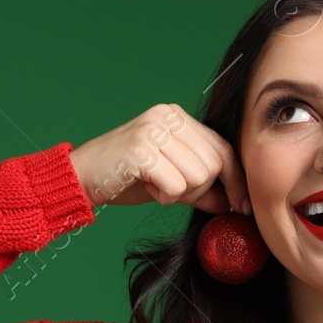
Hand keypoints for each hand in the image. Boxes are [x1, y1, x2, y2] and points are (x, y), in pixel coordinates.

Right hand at [69, 103, 247, 213]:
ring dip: (180, 193)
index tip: (241, 206)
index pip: (223, 147)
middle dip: (201, 190)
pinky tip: (146, 188)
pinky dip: (165, 196)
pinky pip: (177, 185)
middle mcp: (168, 116)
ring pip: (199, 175)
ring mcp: (154, 129)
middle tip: (172, 193)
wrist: (81, 178)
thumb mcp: (171, 179)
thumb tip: (235, 203)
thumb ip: (202, 187)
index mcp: (177, 117)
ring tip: (156, 187)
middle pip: (214, 164)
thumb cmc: (126, 178)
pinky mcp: (142, 148)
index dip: (236, 179)